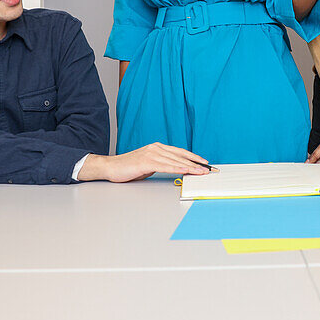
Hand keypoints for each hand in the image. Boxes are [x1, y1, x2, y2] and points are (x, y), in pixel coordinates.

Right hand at [78, 143, 210, 182]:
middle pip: (181, 155)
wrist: (110, 168)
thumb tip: (174, 169)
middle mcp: (156, 148)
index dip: (194, 157)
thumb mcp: (148, 165)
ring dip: (191, 166)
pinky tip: (187, 171)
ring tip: (202, 172)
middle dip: (197, 163)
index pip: (180, 152)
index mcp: (157, 147)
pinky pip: (166, 165)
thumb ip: (161, 165)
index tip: (204, 163)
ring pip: (176, 160)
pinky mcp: (146, 161)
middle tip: (209, 169)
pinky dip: (178, 168)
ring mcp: (151, 153)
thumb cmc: (128, 168)